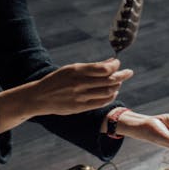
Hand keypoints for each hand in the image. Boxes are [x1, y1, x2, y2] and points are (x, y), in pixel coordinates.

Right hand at [0, 58, 132, 130]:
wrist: (40, 97)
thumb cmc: (57, 80)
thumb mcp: (71, 69)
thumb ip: (92, 67)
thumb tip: (111, 61)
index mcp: (77, 71)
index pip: (104, 69)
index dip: (115, 65)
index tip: (118, 63)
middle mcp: (80, 84)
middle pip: (109, 80)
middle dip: (122, 75)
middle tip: (128, 72)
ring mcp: (80, 97)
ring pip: (107, 92)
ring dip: (117, 86)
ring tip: (119, 83)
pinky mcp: (80, 107)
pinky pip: (101, 103)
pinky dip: (110, 97)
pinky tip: (112, 93)